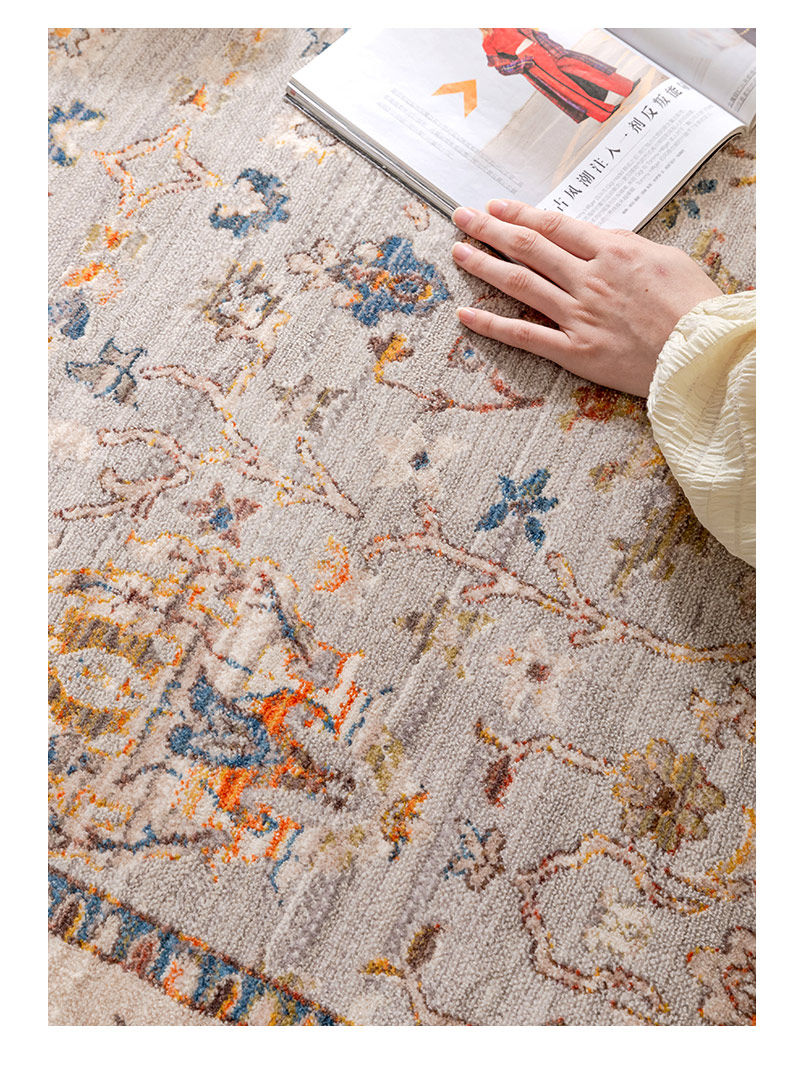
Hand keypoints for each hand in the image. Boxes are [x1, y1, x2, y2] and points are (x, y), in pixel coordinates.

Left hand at [451, 200, 722, 397]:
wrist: (702, 353)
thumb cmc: (694, 306)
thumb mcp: (667, 259)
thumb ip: (626, 248)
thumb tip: (599, 240)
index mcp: (613, 251)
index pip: (554, 226)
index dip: (519, 214)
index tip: (496, 206)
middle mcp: (590, 279)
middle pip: (529, 247)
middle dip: (491, 229)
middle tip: (462, 216)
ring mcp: (579, 315)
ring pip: (521, 283)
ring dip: (484, 265)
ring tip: (458, 252)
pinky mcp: (575, 351)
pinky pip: (525, 335)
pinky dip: (493, 324)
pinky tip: (466, 314)